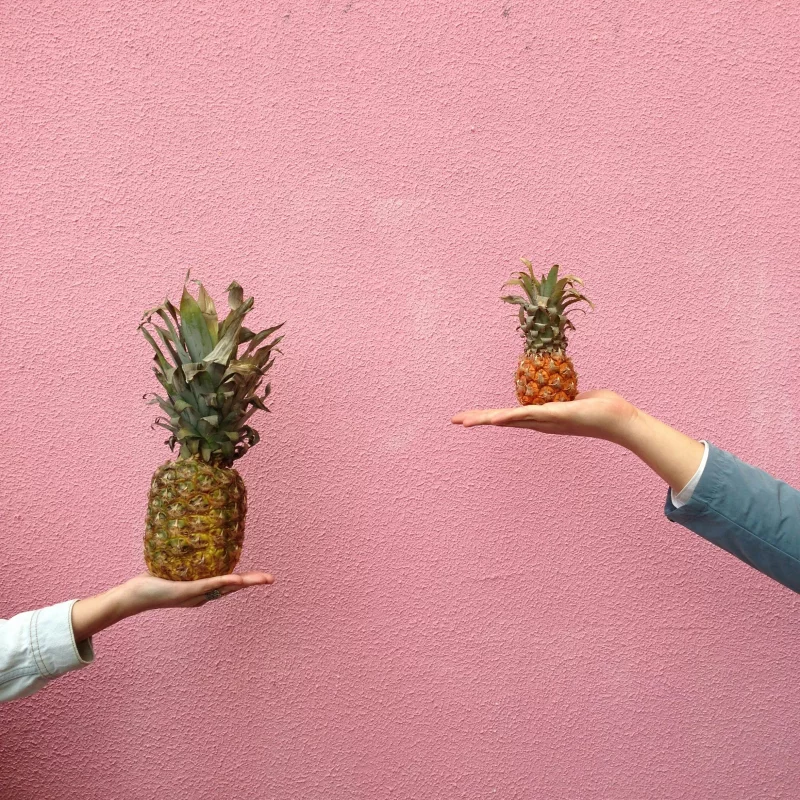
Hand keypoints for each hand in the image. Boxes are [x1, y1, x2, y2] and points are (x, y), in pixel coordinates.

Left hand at [71, 570, 273, 640]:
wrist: (133, 596)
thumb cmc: (148, 582)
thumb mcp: (169, 566)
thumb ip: (179, 555)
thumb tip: (183, 532)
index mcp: (201, 590)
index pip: (227, 583)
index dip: (245, 579)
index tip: (260, 575)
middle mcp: (202, 595)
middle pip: (233, 587)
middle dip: (253, 583)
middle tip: (271, 579)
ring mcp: (196, 595)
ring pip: (226, 587)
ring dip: (246, 583)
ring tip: (263, 580)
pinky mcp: (187, 592)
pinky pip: (209, 585)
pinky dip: (224, 582)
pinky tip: (236, 578)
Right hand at [451, 390, 637, 443]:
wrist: (623, 421)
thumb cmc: (605, 409)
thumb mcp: (580, 397)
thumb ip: (568, 393)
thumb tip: (568, 388)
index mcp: (542, 417)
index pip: (509, 415)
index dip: (488, 415)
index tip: (467, 416)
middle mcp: (541, 422)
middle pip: (502, 420)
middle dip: (477, 420)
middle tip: (454, 420)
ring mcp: (547, 421)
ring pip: (511, 419)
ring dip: (486, 420)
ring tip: (465, 422)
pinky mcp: (558, 416)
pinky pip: (530, 415)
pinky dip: (511, 418)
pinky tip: (495, 420)